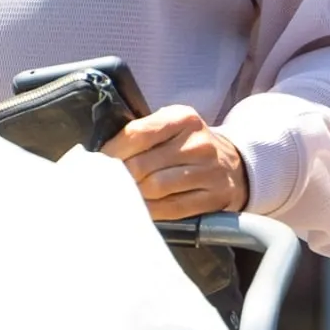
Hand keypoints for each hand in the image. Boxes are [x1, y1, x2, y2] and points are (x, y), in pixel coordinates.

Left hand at [100, 105, 248, 220]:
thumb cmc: (186, 145)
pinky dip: (151, 211)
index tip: (96, 162)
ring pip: (156, 188)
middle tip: (105, 183)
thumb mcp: (169, 127)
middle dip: (119, 176)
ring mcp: (210, 171)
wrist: (233, 164)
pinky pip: (173, 208)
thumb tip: (100, 155)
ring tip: (122, 194)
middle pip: (143, 165)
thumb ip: (140, 134)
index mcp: (182, 118)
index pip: (137, 133)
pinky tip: (141, 208)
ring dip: (134, 194)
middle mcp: (198, 143)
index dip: (112, 151)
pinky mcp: (215, 197)